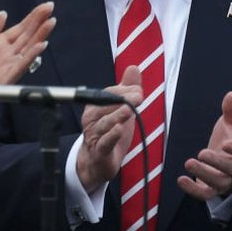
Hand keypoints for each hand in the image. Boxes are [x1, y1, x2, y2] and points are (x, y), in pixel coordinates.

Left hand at [0, 2, 55, 108]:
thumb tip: (4, 14)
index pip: (20, 28)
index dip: (32, 17)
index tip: (45, 6)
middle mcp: (5, 54)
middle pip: (27, 35)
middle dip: (39, 21)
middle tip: (51, 6)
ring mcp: (6, 66)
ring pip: (28, 48)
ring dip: (40, 36)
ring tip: (50, 22)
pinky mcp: (5, 78)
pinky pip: (21, 66)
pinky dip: (31, 56)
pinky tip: (40, 46)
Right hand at [76, 65, 142, 193]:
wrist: (97, 162)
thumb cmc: (109, 133)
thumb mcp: (120, 109)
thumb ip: (126, 89)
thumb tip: (133, 68)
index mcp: (95, 106)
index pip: (108, 94)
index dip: (124, 91)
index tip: (139, 91)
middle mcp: (92, 119)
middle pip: (105, 107)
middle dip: (122, 101)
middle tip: (139, 96)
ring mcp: (94, 136)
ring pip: (105, 124)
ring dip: (117, 116)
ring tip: (129, 110)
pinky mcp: (100, 152)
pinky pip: (104, 143)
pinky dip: (111, 136)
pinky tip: (119, 129)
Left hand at [177, 91, 231, 200]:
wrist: (228, 154)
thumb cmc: (231, 135)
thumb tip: (231, 94)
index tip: (227, 144)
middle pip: (231, 169)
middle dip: (216, 162)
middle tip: (201, 153)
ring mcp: (226, 180)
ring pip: (218, 182)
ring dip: (204, 174)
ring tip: (189, 163)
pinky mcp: (213, 188)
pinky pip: (205, 194)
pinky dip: (193, 190)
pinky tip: (181, 180)